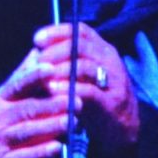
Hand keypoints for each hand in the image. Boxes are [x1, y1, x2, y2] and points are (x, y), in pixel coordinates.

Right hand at [0, 23, 137, 157]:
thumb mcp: (1, 102)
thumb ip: (21, 79)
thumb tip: (39, 50)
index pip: (16, 85)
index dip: (34, 76)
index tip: (52, 68)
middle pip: (26, 108)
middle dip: (52, 104)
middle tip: (77, 101)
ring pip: (26, 131)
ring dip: (50, 126)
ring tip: (72, 122)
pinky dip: (40, 153)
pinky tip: (57, 148)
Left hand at [37, 23, 138, 147]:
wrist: (123, 126)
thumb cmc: (94, 97)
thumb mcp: (82, 75)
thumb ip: (65, 62)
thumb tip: (34, 55)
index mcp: (101, 49)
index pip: (80, 31)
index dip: (57, 32)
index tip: (37, 39)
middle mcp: (109, 60)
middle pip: (80, 47)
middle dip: (54, 53)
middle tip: (37, 62)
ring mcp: (113, 80)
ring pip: (85, 67)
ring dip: (59, 71)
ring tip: (42, 78)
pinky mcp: (112, 102)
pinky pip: (89, 91)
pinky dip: (69, 90)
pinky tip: (53, 92)